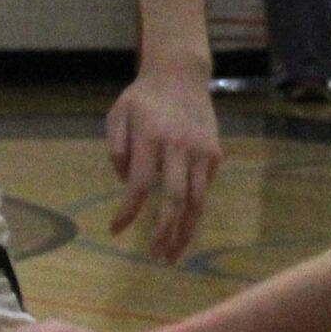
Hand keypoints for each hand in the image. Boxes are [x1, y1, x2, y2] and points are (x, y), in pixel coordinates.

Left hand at [105, 68, 220, 261]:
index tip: (116, 231)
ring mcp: (201, 153)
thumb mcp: (117, 115)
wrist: (180, 75)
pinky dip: (193, 210)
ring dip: (186, 232)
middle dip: (165, 232)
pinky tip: (182, 225)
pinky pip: (203, 189)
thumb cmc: (143, 99)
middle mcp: (179, 148)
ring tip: (173, 254)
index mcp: (151, 138)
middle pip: (175, 200)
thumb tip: (127, 184)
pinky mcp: (214, 155)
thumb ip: (116, 150)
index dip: (128, 211)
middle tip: (155, 256)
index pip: (139, 185)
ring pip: (197, 201)